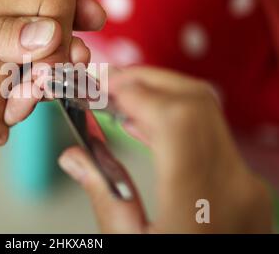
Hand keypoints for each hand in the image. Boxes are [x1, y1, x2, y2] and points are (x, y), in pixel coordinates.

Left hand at [0, 0, 104, 155]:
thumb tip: (47, 31)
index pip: (29, 16)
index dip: (61, 17)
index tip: (91, 18)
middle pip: (35, 56)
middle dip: (55, 62)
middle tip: (75, 63)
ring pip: (25, 91)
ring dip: (28, 99)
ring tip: (27, 104)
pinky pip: (7, 121)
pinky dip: (7, 124)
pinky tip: (2, 128)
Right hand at [58, 67, 271, 232]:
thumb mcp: (130, 247)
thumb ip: (104, 196)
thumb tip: (73, 156)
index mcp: (199, 206)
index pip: (176, 119)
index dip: (137, 91)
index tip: (103, 87)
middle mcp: (232, 186)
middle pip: (194, 103)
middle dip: (146, 81)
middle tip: (106, 85)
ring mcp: (245, 182)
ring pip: (205, 111)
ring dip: (159, 95)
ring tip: (118, 99)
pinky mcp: (244, 183)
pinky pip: (209, 132)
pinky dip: (174, 116)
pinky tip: (144, 121)